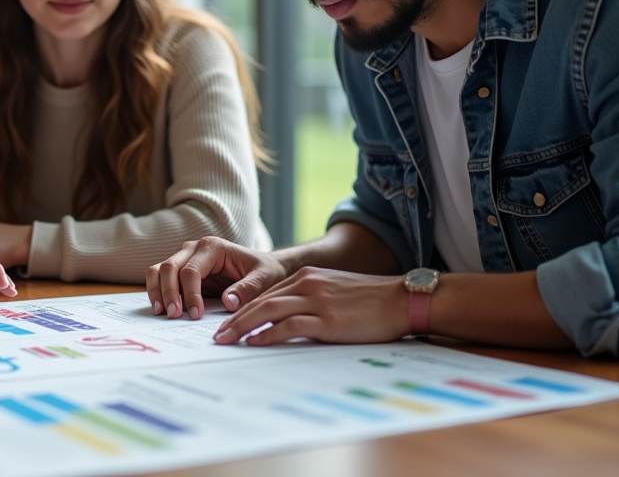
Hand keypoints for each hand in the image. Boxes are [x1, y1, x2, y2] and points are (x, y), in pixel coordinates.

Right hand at [146, 236, 288, 319]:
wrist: (264, 268)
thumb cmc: (265, 271)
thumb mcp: (264, 279)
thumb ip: (247, 289)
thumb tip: (228, 301)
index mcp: (213, 247)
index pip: (192, 270)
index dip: (191, 294)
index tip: (196, 315)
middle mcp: (194, 249)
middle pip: (170, 267)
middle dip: (168, 292)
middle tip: (173, 315)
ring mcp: (185, 258)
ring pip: (159, 270)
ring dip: (157, 291)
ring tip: (161, 312)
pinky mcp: (181, 270)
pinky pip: (161, 278)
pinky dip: (157, 291)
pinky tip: (161, 308)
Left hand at [213, 267, 408, 345]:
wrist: (402, 299)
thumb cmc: (371, 301)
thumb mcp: (334, 292)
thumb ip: (310, 300)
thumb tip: (288, 320)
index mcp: (307, 276)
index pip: (266, 293)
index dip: (243, 309)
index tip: (227, 323)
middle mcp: (307, 284)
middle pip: (261, 300)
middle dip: (234, 318)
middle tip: (217, 335)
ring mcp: (317, 300)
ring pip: (268, 310)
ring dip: (242, 326)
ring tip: (226, 340)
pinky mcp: (328, 319)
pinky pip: (289, 325)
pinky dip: (268, 333)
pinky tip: (254, 342)